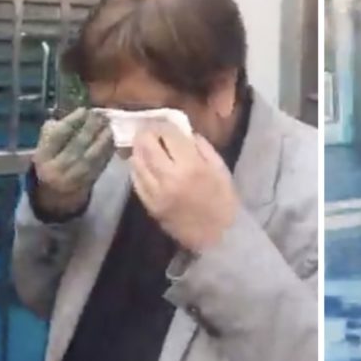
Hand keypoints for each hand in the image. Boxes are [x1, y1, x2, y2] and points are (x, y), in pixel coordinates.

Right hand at [33, 108, 114, 214]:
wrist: (56, 192)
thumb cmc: (52, 160)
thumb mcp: (45, 146)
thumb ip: (55, 129)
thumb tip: (77, 114)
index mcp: (42, 157)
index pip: (57, 136)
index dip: (72, 121)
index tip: (83, 110)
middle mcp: (57, 169)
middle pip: (76, 145)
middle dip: (90, 127)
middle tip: (100, 114)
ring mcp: (74, 178)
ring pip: (91, 155)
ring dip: (102, 138)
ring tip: (108, 124)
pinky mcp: (89, 183)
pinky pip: (101, 164)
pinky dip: (108, 150)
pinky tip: (112, 138)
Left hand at [130, 122, 238, 250]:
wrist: (218, 237)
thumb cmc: (224, 200)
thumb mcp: (220, 168)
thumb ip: (201, 147)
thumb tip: (182, 132)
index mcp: (191, 166)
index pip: (169, 136)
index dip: (164, 126)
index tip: (164, 124)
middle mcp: (170, 177)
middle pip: (147, 146)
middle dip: (145, 134)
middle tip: (147, 130)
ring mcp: (157, 193)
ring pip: (137, 163)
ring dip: (138, 150)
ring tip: (141, 145)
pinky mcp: (150, 206)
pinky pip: (136, 182)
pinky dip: (136, 170)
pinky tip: (140, 164)